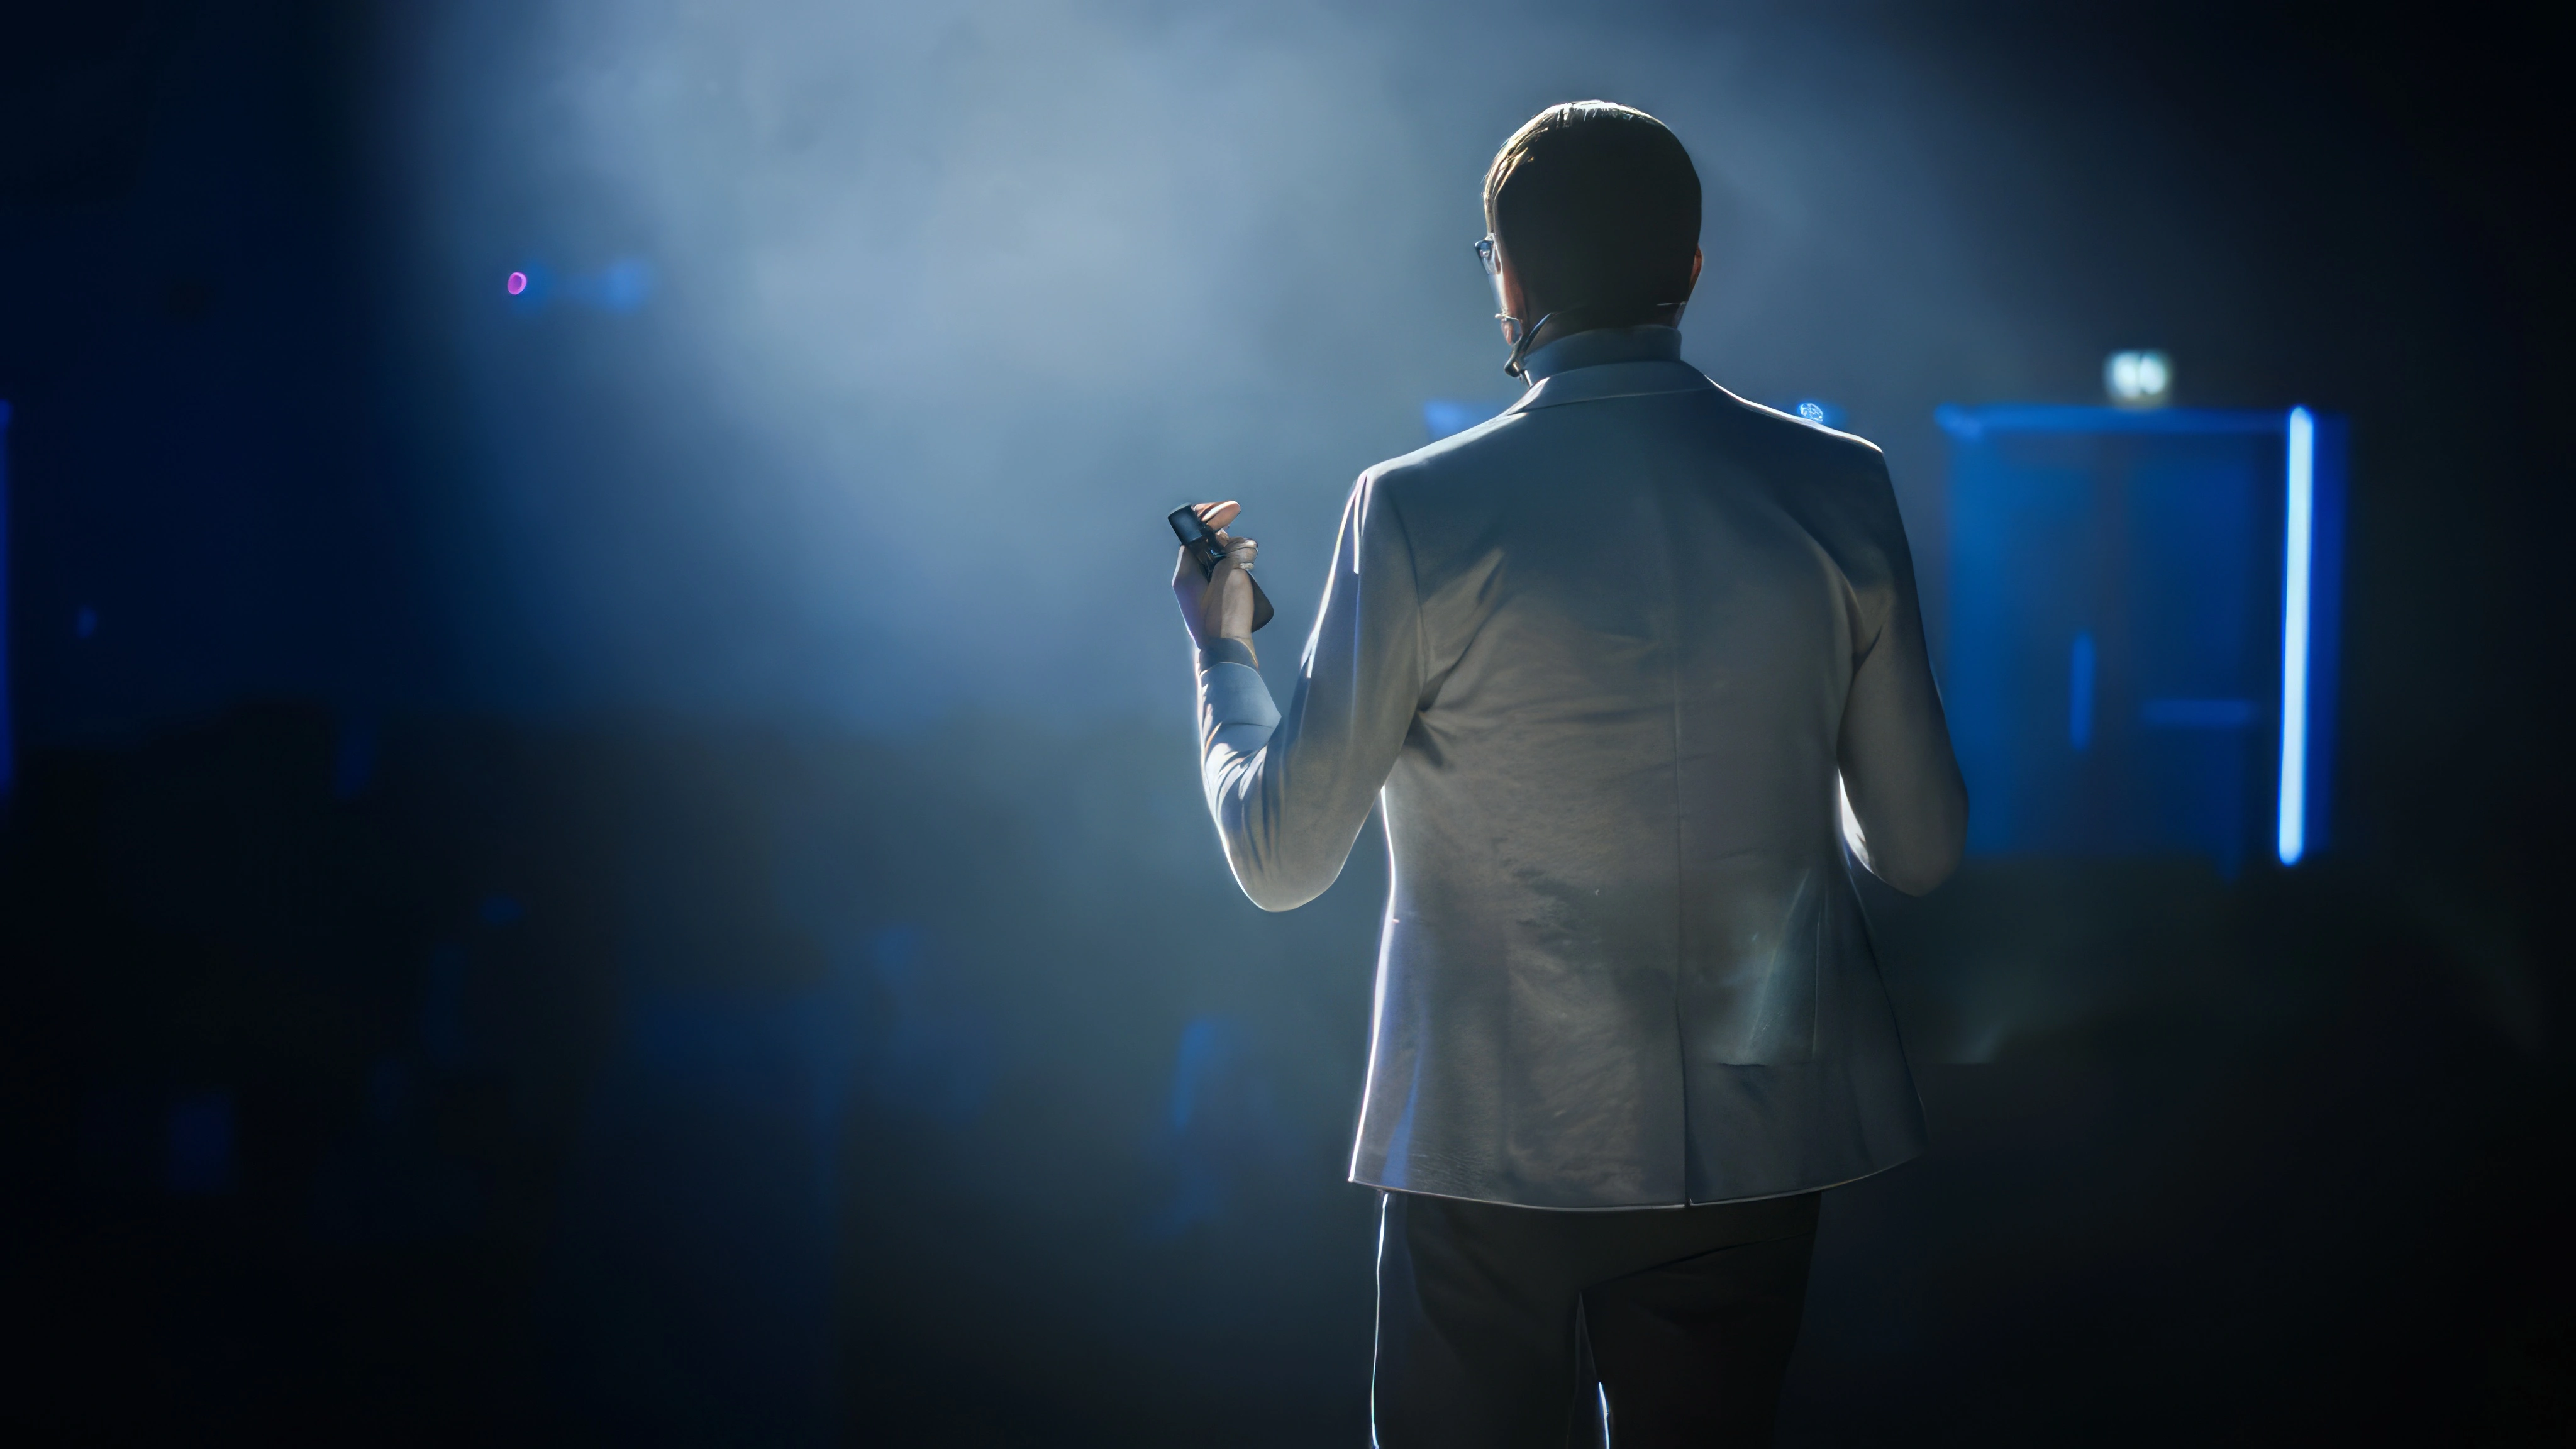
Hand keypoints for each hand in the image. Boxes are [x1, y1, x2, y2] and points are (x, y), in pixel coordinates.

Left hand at [1171, 500, 1258, 656]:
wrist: (1228, 655)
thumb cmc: (1225, 616)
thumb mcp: (1229, 576)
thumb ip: (1228, 554)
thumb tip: (1231, 544)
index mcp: (1185, 574)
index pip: (1193, 537)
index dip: (1210, 521)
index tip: (1229, 511)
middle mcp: (1188, 583)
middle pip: (1204, 548)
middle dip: (1224, 540)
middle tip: (1241, 542)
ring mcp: (1200, 595)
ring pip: (1216, 562)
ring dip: (1233, 555)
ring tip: (1248, 559)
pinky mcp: (1212, 604)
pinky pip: (1222, 578)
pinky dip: (1235, 571)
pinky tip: (1247, 572)